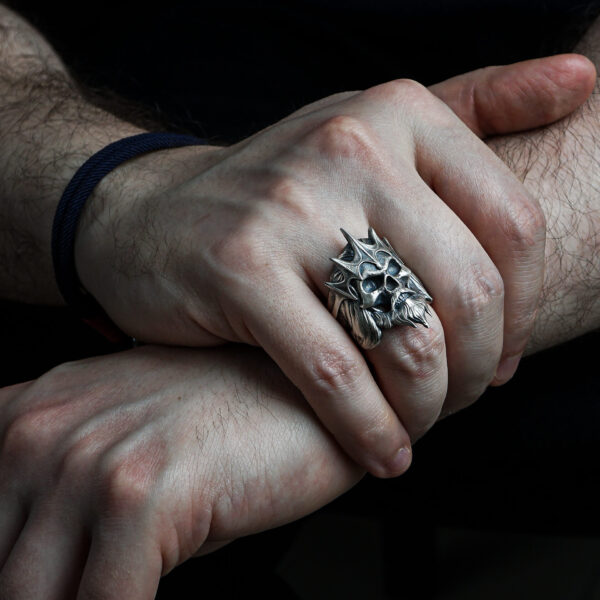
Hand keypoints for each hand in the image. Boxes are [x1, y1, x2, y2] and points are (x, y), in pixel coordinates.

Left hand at [0, 346, 359, 598]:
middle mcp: (44, 433)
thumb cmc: (228, 417)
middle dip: (44, 596)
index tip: (55, 583)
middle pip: (4, 572)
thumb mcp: (125, 449)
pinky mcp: (142, 494)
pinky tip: (147, 598)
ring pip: (34, 598)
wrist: (307, 387)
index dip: (18, 570)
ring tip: (123, 592)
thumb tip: (51, 577)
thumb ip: (66, 505)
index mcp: (28, 418)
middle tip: (101, 588)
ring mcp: (91, 461)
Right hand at [75, 55, 594, 475]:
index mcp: (397, 115)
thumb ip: (480, 103)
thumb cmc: (280, 193)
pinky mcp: (239, 269)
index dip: (525, 310)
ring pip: (407, 337)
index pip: (514, 226)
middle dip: (478, 370)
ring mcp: (290, 207)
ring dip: (428, 405)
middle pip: (469, 290)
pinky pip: (335, 373)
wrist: (153, 218)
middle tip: (458, 400)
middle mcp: (348, 147)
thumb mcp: (373, 134)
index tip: (502, 356)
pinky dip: (370, 429)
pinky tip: (381, 452)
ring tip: (418, 424)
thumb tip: (581, 85)